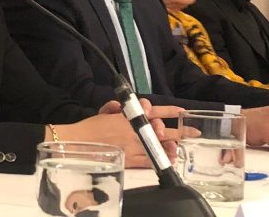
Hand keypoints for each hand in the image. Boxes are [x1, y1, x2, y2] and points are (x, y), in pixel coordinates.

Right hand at [52, 99, 179, 167]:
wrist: (77, 143)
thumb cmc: (90, 128)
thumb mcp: (107, 112)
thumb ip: (120, 109)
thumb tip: (130, 107)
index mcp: (128, 117)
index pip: (152, 111)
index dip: (169, 110)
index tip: (181, 111)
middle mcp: (133, 131)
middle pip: (161, 130)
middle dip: (177, 131)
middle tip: (191, 132)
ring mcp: (133, 147)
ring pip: (158, 146)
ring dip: (170, 146)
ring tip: (177, 147)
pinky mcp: (130, 161)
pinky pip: (149, 161)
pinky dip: (158, 160)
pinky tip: (167, 159)